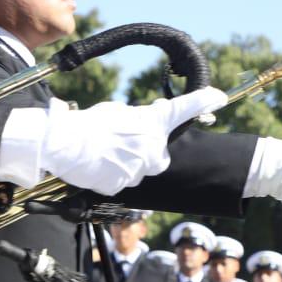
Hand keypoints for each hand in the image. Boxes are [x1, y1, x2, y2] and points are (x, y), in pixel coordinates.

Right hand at [38, 88, 226, 195]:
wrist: (62, 143)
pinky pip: (122, 181)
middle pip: (160, 156)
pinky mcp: (122, 185)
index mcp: (150, 122)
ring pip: (141, 171)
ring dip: (128, 164)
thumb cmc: (86, 123)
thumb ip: (138, 120)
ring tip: (104, 154)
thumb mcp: (116, 111)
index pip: (183, 109)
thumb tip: (144, 126)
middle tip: (126, 145)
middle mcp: (150, 146)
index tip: (219, 97)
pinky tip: (98, 166)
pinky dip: (112, 175)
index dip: (203, 102)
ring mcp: (138, 169)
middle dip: (149, 153)